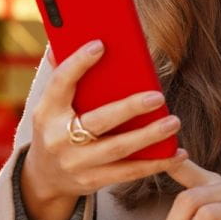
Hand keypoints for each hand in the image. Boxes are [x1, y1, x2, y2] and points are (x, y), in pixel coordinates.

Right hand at [21, 40, 186, 219]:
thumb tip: (64, 38)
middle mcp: (57, 138)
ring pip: (117, 149)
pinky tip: (176, 153)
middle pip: (97, 121)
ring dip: (149, 136)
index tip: (100, 45)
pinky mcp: (92, 181)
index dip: (78, 63)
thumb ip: (62, 74)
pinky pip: (127, 173)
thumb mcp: (51, 103)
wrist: (44, 177)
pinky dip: (154, 164)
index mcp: (46, 111)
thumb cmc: (56, 127)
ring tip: (173, 122)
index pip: (60, 83)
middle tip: (157, 96)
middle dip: (129, 109)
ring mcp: (75, 163)